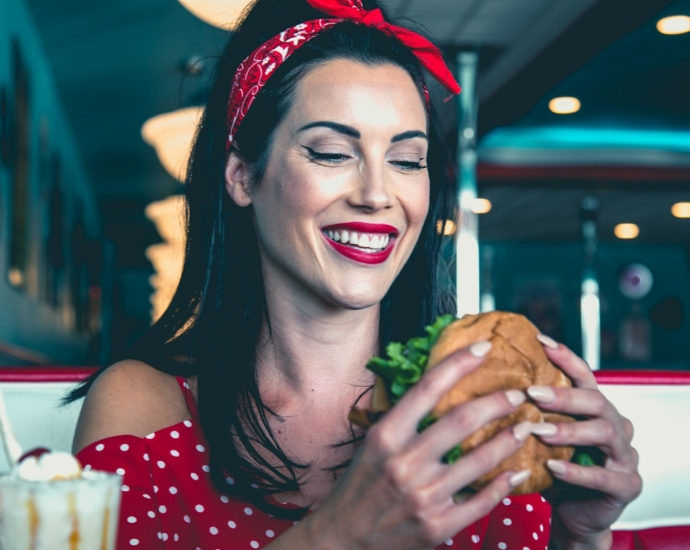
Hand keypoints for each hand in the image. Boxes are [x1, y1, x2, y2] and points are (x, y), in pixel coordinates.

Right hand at [304, 341, 533, 549]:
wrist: (344, 537)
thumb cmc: (359, 485)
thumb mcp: (372, 444)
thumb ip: (404, 420)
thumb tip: (441, 389)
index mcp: (386, 435)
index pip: (428, 387)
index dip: (459, 363)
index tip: (484, 348)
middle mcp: (404, 462)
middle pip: (463, 420)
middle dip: (497, 402)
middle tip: (518, 393)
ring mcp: (423, 496)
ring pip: (481, 459)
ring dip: (510, 439)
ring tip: (527, 427)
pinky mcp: (438, 526)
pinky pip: (482, 501)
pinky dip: (504, 484)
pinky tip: (517, 472)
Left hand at [529, 336, 641, 547]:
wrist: (573, 512)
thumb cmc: (553, 467)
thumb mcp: (541, 436)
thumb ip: (529, 412)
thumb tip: (488, 382)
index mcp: (596, 408)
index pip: (584, 375)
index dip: (565, 357)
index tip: (540, 341)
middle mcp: (616, 425)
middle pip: (595, 400)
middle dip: (563, 395)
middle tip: (532, 393)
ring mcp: (625, 455)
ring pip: (603, 433)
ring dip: (568, 430)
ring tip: (539, 431)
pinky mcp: (626, 486)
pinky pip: (605, 476)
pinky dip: (577, 472)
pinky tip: (553, 467)